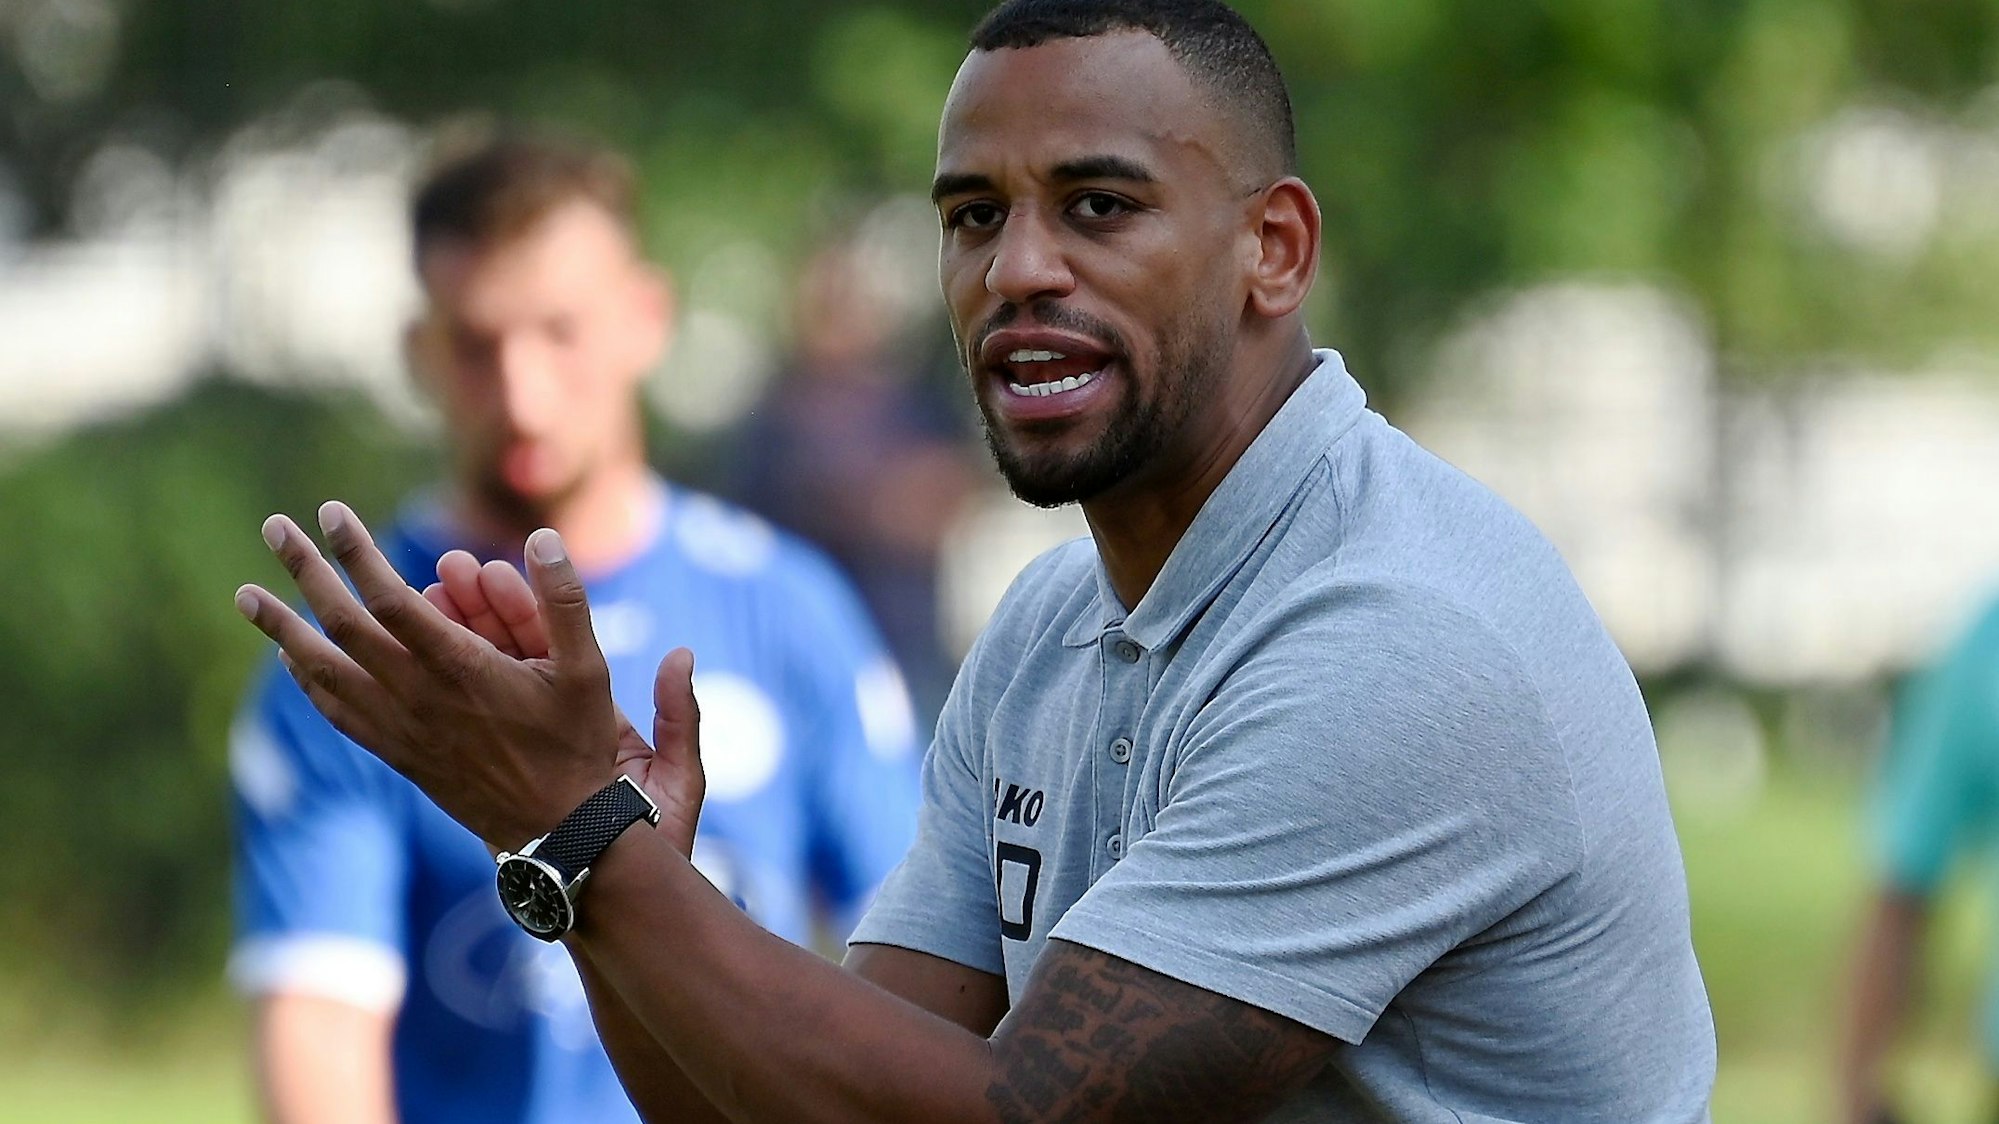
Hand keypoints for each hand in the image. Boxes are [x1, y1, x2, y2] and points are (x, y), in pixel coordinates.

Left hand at [234, 501, 681, 847]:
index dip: (356, 553)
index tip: (330, 512)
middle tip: (273, 527)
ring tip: (246, 595)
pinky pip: (338, 712)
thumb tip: (541, 537)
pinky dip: (308, 680)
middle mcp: (418, 698)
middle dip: (306, 572)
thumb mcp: (588, 669)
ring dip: (282, 629)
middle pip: (342, 625)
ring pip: (325, 672)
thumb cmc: (576, 745)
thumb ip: (563, 601)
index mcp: (461, 670)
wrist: (558, 833)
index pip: (390, 599)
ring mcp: (401, 729)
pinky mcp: (398, 753)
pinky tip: (290, 657)